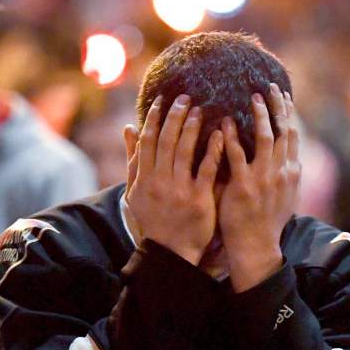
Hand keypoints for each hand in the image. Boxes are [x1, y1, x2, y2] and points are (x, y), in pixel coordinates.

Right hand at [123, 95, 223, 264]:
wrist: (170, 251)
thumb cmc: (153, 219)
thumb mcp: (136, 192)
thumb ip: (134, 159)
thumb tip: (128, 128)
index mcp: (144, 178)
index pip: (148, 140)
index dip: (155, 117)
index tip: (163, 99)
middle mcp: (159, 181)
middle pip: (166, 140)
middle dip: (175, 116)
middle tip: (185, 98)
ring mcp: (179, 190)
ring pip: (185, 151)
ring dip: (192, 127)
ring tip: (200, 110)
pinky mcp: (198, 199)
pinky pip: (206, 169)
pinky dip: (213, 149)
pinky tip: (220, 134)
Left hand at [219, 83, 300, 290]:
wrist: (257, 247)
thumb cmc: (266, 223)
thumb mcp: (284, 197)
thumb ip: (283, 175)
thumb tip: (285, 158)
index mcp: (291, 173)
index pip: (293, 136)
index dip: (289, 114)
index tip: (284, 96)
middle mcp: (282, 172)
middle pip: (284, 131)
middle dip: (278, 106)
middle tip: (270, 87)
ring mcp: (264, 179)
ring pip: (266, 138)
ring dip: (260, 115)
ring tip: (252, 98)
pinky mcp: (245, 186)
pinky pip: (237, 155)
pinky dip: (232, 137)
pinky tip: (225, 123)